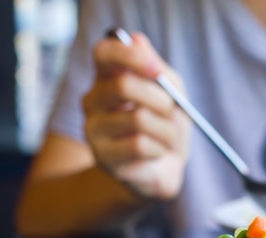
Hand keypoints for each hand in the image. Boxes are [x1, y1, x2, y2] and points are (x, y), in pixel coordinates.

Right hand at [82, 32, 190, 199]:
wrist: (164, 170)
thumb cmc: (165, 126)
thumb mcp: (172, 94)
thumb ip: (159, 70)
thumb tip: (138, 39)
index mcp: (108, 78)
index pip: (104, 52)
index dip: (131, 56)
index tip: (157, 71)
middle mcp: (93, 100)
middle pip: (123, 86)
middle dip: (161, 100)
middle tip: (172, 112)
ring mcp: (94, 130)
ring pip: (138, 119)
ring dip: (167, 130)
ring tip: (168, 138)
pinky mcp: (103, 158)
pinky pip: (139, 146)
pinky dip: (159, 149)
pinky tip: (157, 153)